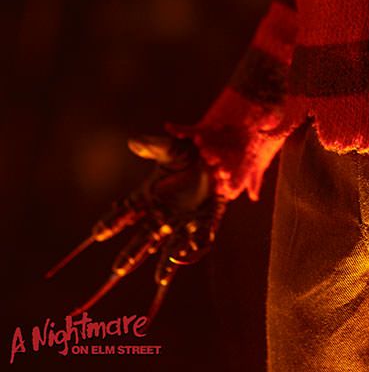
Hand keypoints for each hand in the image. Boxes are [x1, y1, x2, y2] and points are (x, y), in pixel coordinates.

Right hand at [46, 134, 225, 324]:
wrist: (218, 155)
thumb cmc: (189, 152)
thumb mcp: (171, 147)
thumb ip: (154, 146)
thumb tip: (134, 141)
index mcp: (148, 197)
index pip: (125, 212)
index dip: (111, 222)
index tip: (98, 233)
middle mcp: (162, 214)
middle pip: (143, 237)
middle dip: (131, 253)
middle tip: (117, 269)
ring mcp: (183, 221)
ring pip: (170, 246)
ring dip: (164, 262)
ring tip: (159, 279)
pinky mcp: (205, 222)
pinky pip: (198, 240)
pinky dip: (193, 250)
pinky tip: (186, 259)